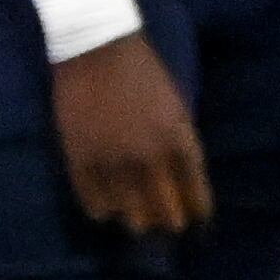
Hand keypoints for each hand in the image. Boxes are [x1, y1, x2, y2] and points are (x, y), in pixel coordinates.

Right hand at [50, 33, 211, 236]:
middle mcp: (149, 159)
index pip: (195, 193)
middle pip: (163, 211)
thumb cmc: (145, 75)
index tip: (199, 222)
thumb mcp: (177, 109)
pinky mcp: (80, 161)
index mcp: (180, 142)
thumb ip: (179, 145)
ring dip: (135, 220)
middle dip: (169, 222)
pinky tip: (108, 213)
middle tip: (168, 228)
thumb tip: (182, 179)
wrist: (98, 52)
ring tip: (139, 224)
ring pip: (128, 214)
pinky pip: (93, 202)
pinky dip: (102, 210)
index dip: (198, 212)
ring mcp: (112, 163)